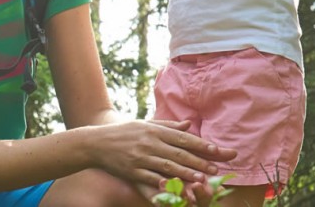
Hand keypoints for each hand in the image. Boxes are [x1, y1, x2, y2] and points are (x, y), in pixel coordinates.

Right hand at [89, 119, 235, 188]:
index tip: (218, 150)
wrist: (97, 142)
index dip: (201, 145)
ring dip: (187, 173)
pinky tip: (176, 189)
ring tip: (203, 180)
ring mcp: (141, 157)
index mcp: (154, 130)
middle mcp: (149, 142)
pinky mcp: (133, 171)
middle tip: (217, 169)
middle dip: (199, 161)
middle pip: (179, 152)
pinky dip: (164, 184)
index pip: (183, 138)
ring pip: (168, 166)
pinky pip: (152, 179)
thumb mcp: (145, 125)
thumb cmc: (124, 133)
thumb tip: (189, 125)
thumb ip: (168, 126)